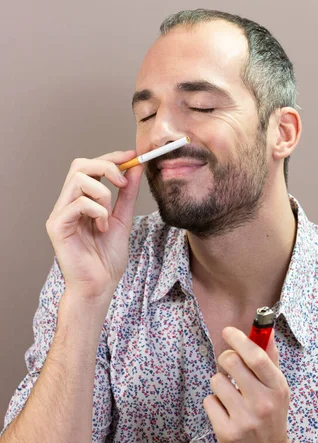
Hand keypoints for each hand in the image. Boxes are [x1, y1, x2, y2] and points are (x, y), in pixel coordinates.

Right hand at [46, 150, 142, 308]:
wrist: (101, 286)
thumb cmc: (107, 258)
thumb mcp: (123, 218)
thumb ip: (127, 194)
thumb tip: (136, 167)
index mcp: (81, 199)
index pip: (90, 166)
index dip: (111, 157)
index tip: (132, 156)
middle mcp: (67, 203)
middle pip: (80, 164)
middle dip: (106, 166)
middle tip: (122, 182)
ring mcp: (59, 213)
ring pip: (79, 180)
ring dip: (103, 194)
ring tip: (108, 217)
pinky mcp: (57, 226)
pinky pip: (78, 203)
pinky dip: (97, 211)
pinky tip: (101, 228)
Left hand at [203, 327, 291, 442]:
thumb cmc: (270, 415)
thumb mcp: (277, 387)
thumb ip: (270, 358)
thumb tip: (265, 331)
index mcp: (277, 388)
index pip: (256, 356)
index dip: (239, 339)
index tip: (228, 331)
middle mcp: (263, 403)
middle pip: (231, 362)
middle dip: (225, 358)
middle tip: (228, 365)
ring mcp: (244, 419)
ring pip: (216, 381)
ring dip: (219, 383)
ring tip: (230, 394)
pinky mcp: (227, 432)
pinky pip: (209, 401)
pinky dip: (214, 403)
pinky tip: (225, 412)